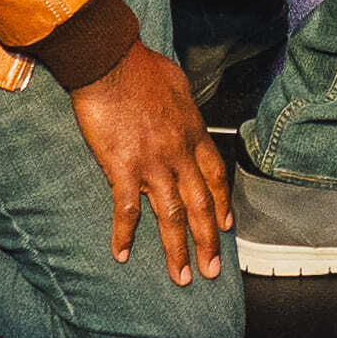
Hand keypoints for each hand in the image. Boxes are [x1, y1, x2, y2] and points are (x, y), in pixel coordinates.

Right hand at [69, 46, 234, 282]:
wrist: (110, 60)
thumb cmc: (140, 65)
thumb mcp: (177, 84)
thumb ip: (182, 108)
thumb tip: (182, 113)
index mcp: (193, 134)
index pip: (215, 177)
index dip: (221, 205)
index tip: (226, 227)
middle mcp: (179, 154)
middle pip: (200, 205)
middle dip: (208, 242)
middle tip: (212, 271)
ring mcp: (153, 163)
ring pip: (172, 215)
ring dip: (177, 250)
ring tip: (182, 277)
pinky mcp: (123, 167)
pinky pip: (127, 209)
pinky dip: (125, 234)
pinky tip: (122, 254)